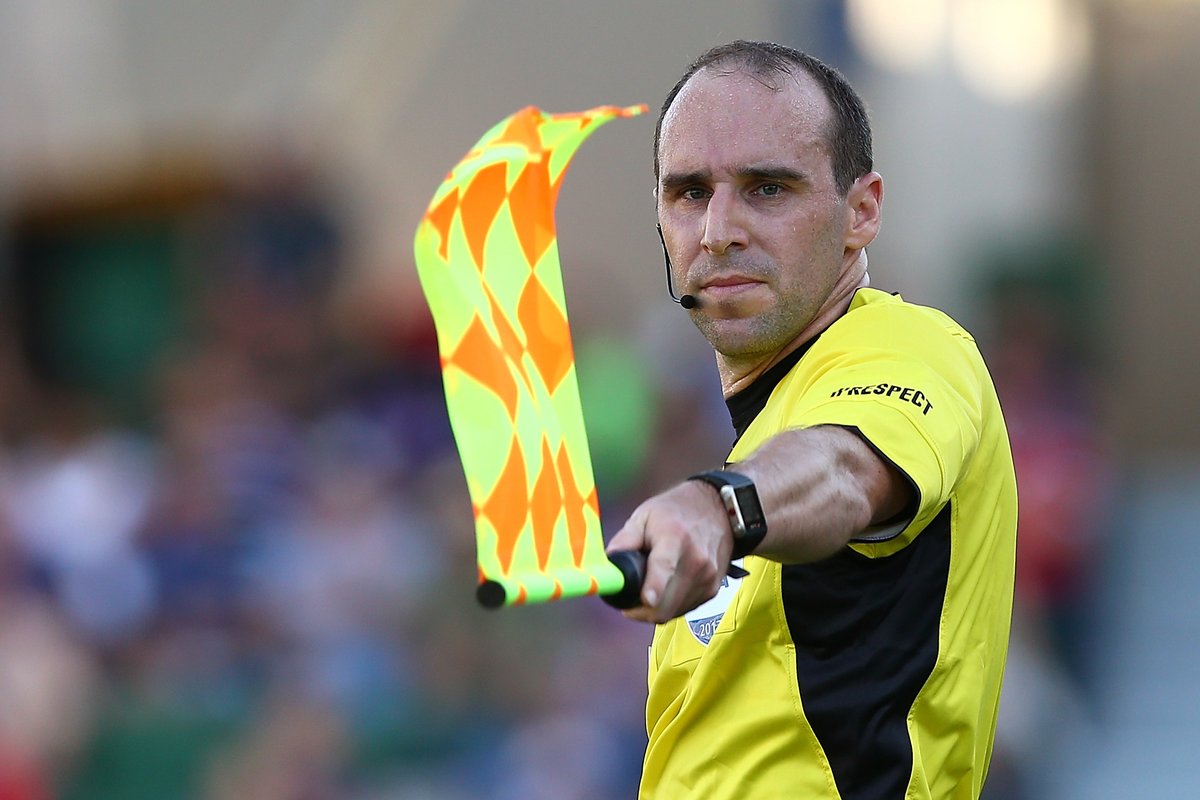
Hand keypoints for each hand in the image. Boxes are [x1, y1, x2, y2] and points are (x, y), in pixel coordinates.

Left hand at [605, 480, 732, 622]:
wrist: (718, 510)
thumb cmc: (676, 512)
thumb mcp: (644, 516)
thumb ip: (624, 542)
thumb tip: (606, 569)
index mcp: (675, 538)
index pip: (665, 567)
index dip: (654, 588)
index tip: (645, 600)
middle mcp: (696, 561)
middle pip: (666, 603)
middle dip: (642, 610)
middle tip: (629, 601)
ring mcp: (707, 578)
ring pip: (673, 611)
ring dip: (655, 608)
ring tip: (648, 588)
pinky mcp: (712, 589)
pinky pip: (684, 609)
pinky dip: (670, 605)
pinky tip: (665, 587)